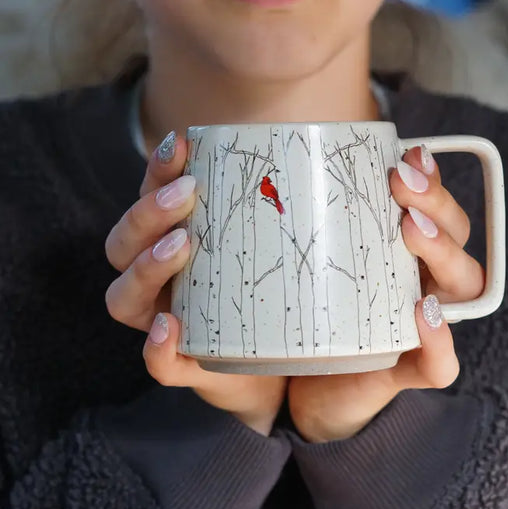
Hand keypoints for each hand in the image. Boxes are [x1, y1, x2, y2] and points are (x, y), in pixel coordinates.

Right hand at [105, 132, 285, 434]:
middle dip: (149, 211)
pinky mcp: (185, 365)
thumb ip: (315, 211)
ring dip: (147, 266)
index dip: (158, 170)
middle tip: (189, 193)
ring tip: (184, 245)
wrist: (286, 364)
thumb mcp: (295, 247)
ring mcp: (168, 320)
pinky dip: (159, 347)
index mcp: (181, 240)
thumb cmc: (286, 295)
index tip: (184, 143)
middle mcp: (163, 278)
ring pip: (125, 297)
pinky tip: (171, 327)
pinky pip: (159, 361)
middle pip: (125, 242)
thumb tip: (382, 163)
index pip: (153, 198)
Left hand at [289, 145, 483, 442]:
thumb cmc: (304, 317)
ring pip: (462, 287)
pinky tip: (422, 313)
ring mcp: (417, 325)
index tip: (406, 155)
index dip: (428, 180)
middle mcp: (416, 281)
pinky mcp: (405, 369)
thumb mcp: (298, 266)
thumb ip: (283, 230)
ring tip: (412, 232)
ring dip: (444, 254)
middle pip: (453, 237)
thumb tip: (249, 181)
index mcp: (395, 252)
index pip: (430, 209)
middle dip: (435, 205)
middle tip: (402, 185)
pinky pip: (438, 363)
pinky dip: (439, 342)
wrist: (302, 384)